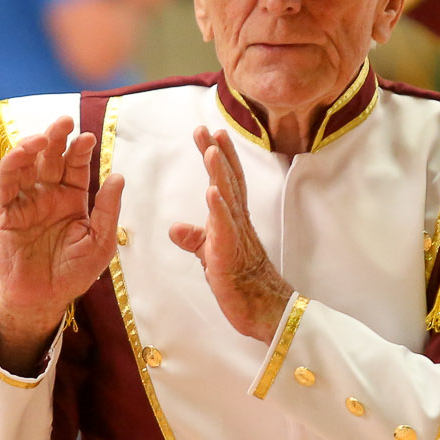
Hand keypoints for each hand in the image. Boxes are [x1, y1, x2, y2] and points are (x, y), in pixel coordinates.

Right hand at [0, 116, 123, 370]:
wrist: (45, 299)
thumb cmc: (74, 273)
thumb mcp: (100, 242)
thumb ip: (107, 210)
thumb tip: (118, 176)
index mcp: (71, 199)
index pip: (75, 166)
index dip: (80, 150)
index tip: (87, 138)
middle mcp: (47, 195)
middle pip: (50, 158)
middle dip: (57, 137)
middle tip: (65, 121)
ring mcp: (25, 202)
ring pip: (26, 164)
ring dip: (33, 146)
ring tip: (44, 136)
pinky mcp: (5, 213)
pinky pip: (6, 183)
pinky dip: (11, 165)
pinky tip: (23, 152)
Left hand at [168, 127, 294, 343]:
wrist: (265, 311)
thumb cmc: (241, 283)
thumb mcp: (211, 256)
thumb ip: (195, 239)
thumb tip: (174, 227)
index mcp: (233, 221)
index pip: (226, 181)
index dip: (219, 157)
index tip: (209, 133)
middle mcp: (238, 222)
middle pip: (228, 180)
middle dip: (217, 153)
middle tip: (206, 127)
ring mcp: (237, 237)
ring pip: (229, 198)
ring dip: (220, 172)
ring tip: (211, 149)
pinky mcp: (232, 254)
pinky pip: (226, 228)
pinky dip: (219, 208)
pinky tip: (212, 191)